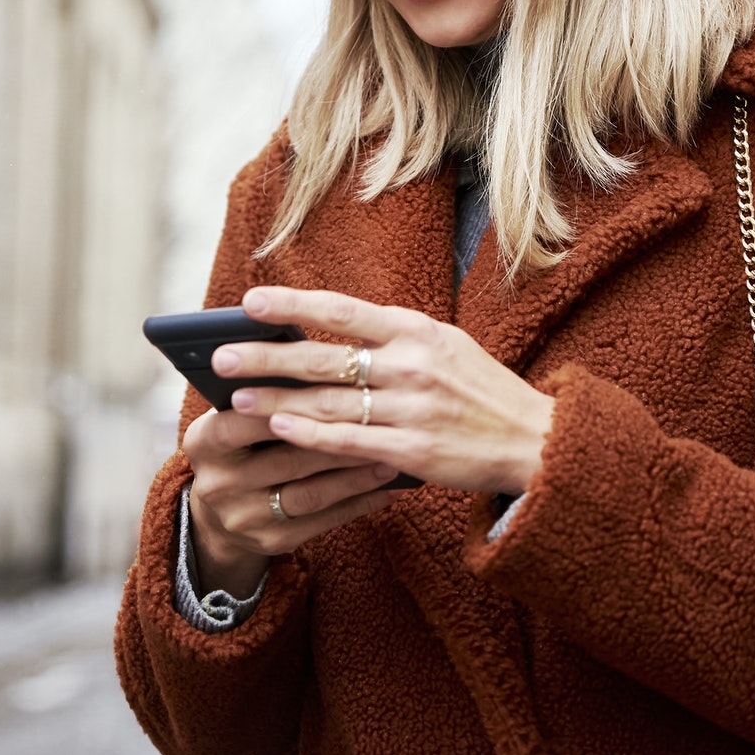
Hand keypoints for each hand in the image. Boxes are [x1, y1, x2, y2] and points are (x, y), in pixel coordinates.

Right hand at [181, 403, 405, 598]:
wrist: (218, 514)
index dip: (284, 405)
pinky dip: (360, 503)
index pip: (243, 421)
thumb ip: (262, 395)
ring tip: (390, 456)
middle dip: (337, 439)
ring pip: (311, 494)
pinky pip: (324, 522)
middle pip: (286, 459)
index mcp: (203, 442)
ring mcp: (243, 518)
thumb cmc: (240, 444)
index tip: (330, 387)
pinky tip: (387, 489)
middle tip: (379, 422)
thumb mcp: (232, 417)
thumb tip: (314, 359)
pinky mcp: (271, 542)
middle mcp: (218, 484)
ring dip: (355, 476)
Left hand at [216, 286, 555, 495]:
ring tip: (234, 398)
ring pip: (327, 402)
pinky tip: (278, 428)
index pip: (342, 310)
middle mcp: (412, 365)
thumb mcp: (443, 347)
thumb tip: (325, 331)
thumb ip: (390, 339)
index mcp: (417, 330)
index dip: (292, 304)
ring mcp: (412, 409)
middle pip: (323, 356)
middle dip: (266, 356)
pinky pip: (348, 442)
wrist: (534, 441)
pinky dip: (310, 434)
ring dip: (275, 399)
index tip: (248, 301)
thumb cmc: (479, 391)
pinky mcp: (413, 453)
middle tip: (220, 356)